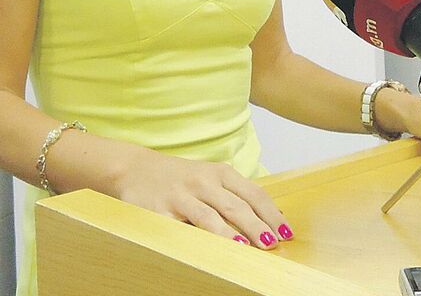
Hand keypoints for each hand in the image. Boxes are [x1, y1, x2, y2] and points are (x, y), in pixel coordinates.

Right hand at [112, 147, 292, 249]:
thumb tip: (270, 220)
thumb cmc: (180, 178)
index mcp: (219, 173)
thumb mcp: (209, 178)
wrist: (133, 168)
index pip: (252, 193)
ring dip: (229, 234)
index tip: (286, 232)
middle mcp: (201, 182)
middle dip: (256, 226)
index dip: (271, 213)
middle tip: (273, 244)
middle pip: (235, 206)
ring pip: (209, 217)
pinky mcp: (158, 211)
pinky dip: (193, 240)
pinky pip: (178, 229)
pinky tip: (204, 251)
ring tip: (246, 248)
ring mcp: (180, 196)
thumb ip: (235, 195)